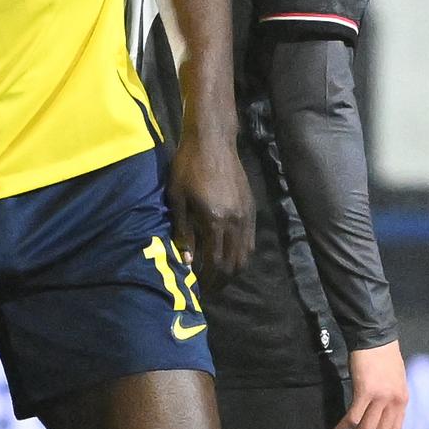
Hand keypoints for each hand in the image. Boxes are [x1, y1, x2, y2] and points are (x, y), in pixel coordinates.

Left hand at [165, 129, 253, 291]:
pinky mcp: (251, 208)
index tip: (198, 287)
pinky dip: (241, 254)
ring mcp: (246, 216)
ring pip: (245, 255)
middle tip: (208, 287)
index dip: (208, 279)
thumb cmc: (187, 167)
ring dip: (233, 270)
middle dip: (221, 280)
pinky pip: (250, 240)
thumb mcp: (177, 199)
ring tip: (219, 276)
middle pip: (233, 263)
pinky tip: (230, 256)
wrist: (212, 142)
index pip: (215, 262)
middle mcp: (234, 222)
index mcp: (214, 220)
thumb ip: (183, 231)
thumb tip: (189, 261)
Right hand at [334, 340, 407, 428]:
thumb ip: (391, 400)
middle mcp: (394, 403)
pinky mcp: (365, 391)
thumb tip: (382, 418)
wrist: (375, 337)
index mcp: (403, 402)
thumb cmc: (383, 356)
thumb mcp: (395, 381)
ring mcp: (380, 398)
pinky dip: (343, 428)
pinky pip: (353, 418)